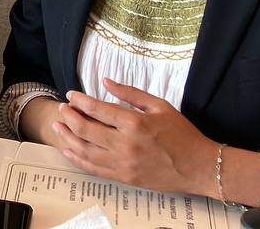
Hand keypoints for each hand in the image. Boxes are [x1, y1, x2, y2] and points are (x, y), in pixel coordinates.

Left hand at [52, 78, 215, 194]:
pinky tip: (68, 149)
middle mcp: (125, 144)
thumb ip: (130, 93)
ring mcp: (123, 163)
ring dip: (67, 136)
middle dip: (68, 116)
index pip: (97, 109)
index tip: (71, 95)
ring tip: (58, 126)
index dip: (79, 101)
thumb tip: (106, 81)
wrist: (200, 167)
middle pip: (85, 129)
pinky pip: (93, 168)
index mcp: (135, 123)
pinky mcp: (124, 177)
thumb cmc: (182, 134)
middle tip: (62, 108)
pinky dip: (77, 158)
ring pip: (84, 150)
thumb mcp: (160, 106)